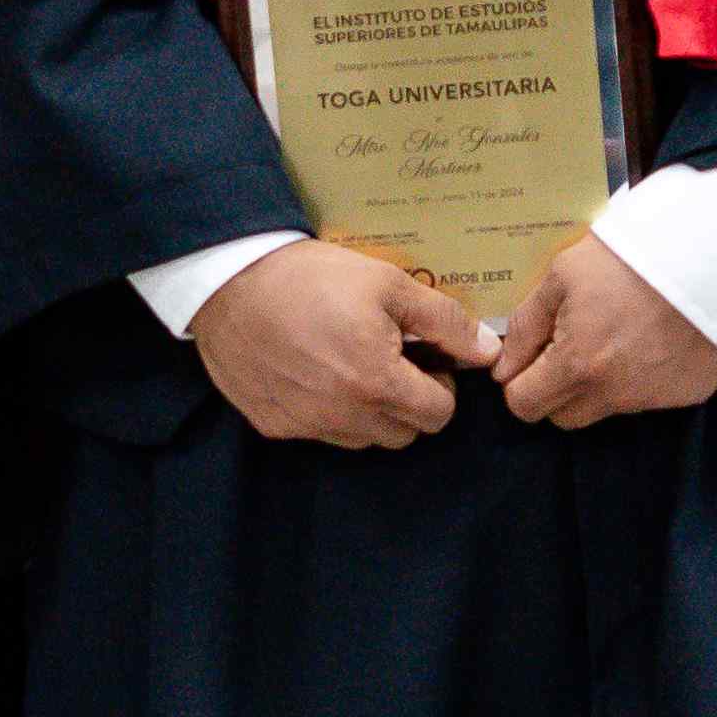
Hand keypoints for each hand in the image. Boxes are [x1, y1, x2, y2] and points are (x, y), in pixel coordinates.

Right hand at [196, 238, 477, 447]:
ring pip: (364, 438)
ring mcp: (306, 425)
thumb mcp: (388, 284)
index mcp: (378, 383)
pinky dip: (328, 411)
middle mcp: (344, 416)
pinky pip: (320, 433)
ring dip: (370, 411)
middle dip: (409, 401)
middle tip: (391, 359)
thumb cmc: (313, 277)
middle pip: (405, 433)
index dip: (440, 384)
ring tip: (350, 363)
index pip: (439, 414)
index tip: (423, 357)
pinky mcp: (275, 425)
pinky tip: (314, 371)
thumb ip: (445, 322)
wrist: (230, 280)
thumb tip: (487, 352)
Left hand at [492, 226, 716, 425]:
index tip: (532, 354)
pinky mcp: (688, 394)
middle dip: (555, 388)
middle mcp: (615, 394)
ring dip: (599, 383)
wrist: (713, 251)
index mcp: (578, 366)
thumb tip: (503, 366)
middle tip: (570, 342)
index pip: (524, 406)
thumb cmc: (630, 256)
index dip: (518, 381)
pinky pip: (648, 399)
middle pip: (563, 416)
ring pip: (606, 408)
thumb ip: (525, 325)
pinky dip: (641, 377)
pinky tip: (651, 338)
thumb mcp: (563, 275)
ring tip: (617, 332)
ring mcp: (655, 398)